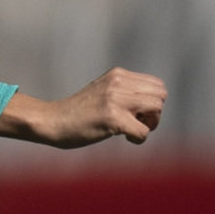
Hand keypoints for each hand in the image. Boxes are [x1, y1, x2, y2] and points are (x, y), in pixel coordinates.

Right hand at [0, 68, 166, 146]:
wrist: (53, 121)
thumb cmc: (79, 112)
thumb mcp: (103, 92)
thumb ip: (125, 91)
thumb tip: (154, 104)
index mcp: (118, 74)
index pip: (157, 85)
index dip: (153, 102)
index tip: (137, 114)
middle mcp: (118, 82)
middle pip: (161, 96)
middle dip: (154, 114)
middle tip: (137, 123)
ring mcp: (115, 99)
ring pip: (156, 109)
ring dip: (149, 125)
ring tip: (131, 129)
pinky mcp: (112, 118)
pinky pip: (143, 131)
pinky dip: (138, 139)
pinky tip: (124, 138)